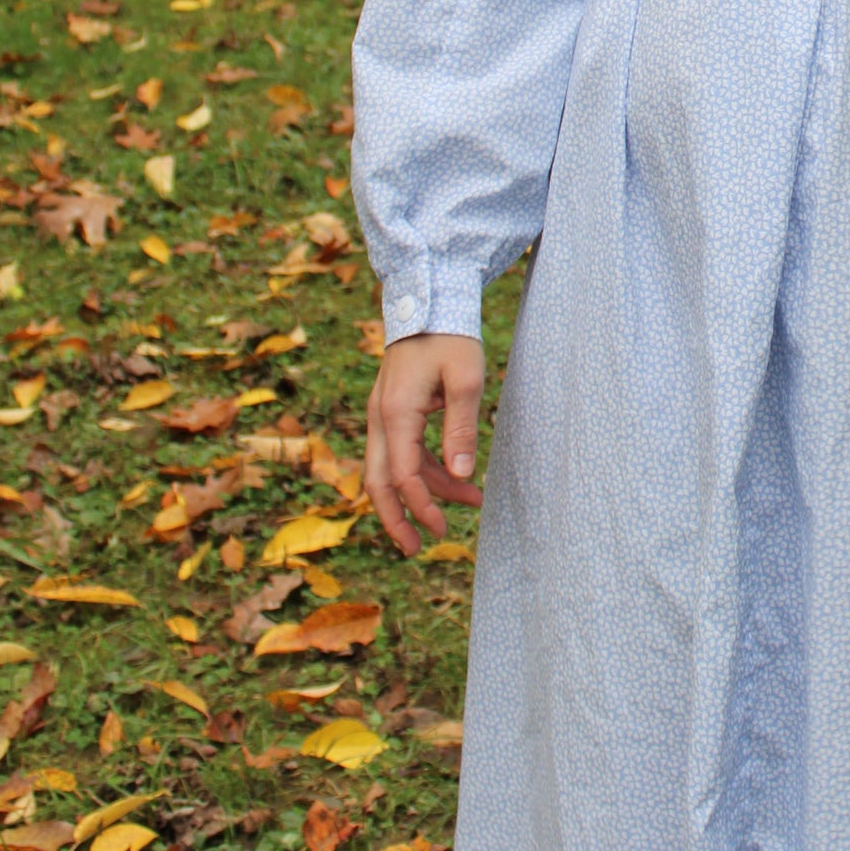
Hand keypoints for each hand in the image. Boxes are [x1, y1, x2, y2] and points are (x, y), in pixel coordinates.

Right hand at [364, 331, 485, 558]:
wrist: (428, 302)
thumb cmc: (449, 338)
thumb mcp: (465, 380)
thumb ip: (461, 429)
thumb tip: (462, 475)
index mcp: (396, 413)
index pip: (403, 474)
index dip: (422, 506)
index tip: (443, 527)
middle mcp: (381, 418)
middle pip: (379, 481)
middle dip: (396, 518)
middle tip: (416, 549)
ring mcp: (384, 415)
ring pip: (392, 468)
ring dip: (425, 491)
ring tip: (470, 503)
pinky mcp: (394, 411)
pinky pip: (404, 451)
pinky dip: (427, 469)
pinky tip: (460, 478)